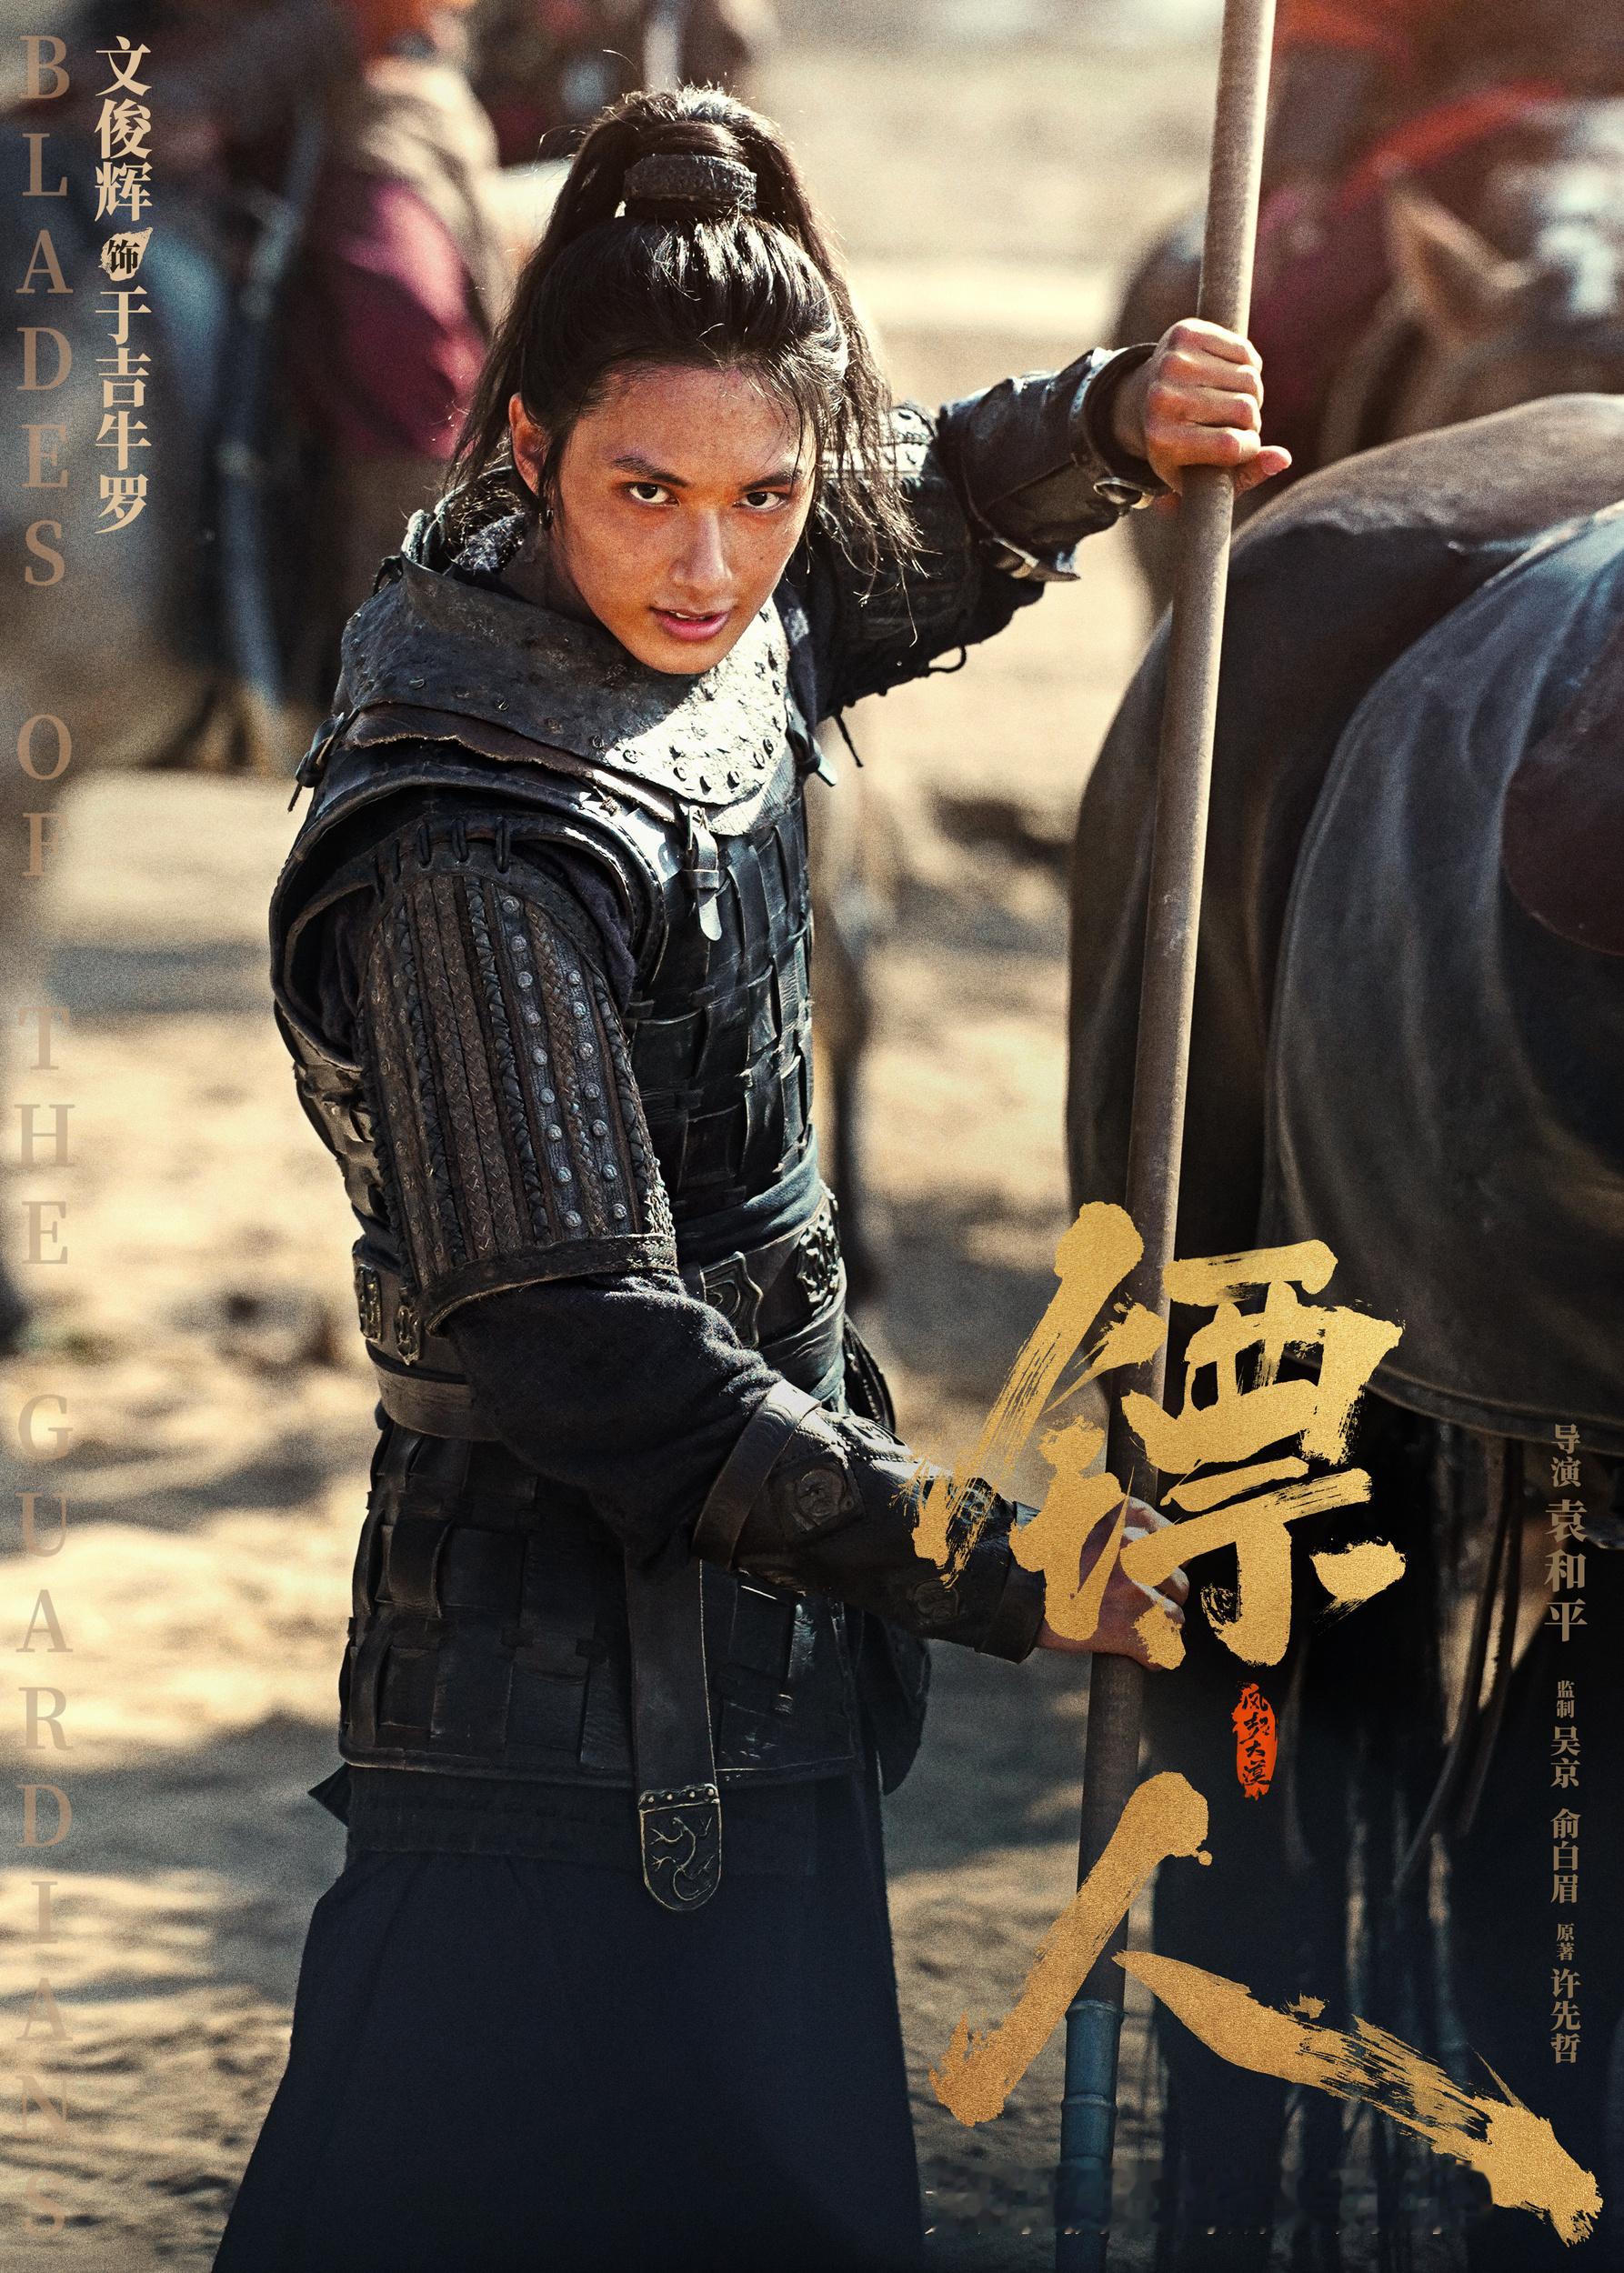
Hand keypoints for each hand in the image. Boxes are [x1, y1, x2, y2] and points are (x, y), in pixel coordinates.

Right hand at [1037, 1498, 1188, 1667]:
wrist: (1013, 1586)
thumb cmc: (1043, 1551)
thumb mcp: (1081, 1511)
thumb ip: (1120, 1516)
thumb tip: (1167, 1540)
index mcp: (1128, 1513)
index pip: (1178, 1540)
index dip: (1167, 1560)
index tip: (1156, 1571)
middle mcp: (1137, 1547)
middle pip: (1179, 1580)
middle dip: (1163, 1595)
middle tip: (1135, 1600)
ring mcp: (1135, 1588)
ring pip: (1175, 1617)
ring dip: (1157, 1625)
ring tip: (1129, 1626)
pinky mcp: (1130, 1627)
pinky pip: (1165, 1650)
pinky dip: (1152, 1657)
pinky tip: (1135, 1654)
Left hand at [1111, 318, 1291, 497]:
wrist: (1142, 402)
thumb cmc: (1180, 447)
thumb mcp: (1204, 475)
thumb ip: (1247, 475)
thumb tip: (1284, 459)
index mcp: (1163, 440)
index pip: (1230, 445)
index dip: (1250, 446)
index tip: (1245, 446)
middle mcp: (1163, 399)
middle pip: (1245, 410)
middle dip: (1251, 421)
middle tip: (1234, 424)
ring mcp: (1172, 362)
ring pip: (1250, 378)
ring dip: (1251, 393)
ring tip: (1231, 401)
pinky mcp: (1185, 333)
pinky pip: (1244, 351)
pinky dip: (1247, 366)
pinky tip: (1229, 377)